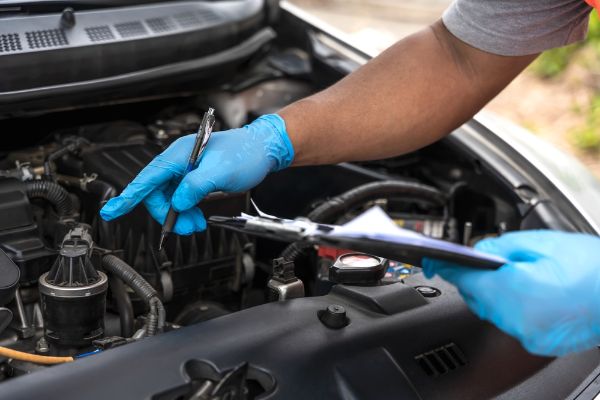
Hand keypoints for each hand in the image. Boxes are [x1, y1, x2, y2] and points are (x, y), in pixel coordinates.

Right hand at [100, 114, 293, 233]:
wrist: (264, 149)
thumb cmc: (245, 154)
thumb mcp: (220, 173)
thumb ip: (194, 188)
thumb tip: (177, 204)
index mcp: (180, 155)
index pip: (147, 179)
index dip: (127, 197)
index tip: (111, 211)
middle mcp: (180, 161)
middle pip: (157, 193)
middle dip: (167, 214)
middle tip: (185, 227)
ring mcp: (187, 169)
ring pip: (170, 198)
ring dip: (178, 214)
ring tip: (195, 224)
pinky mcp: (195, 177)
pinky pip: (182, 197)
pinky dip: (187, 209)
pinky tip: (197, 216)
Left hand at [423, 230, 599, 356]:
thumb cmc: (589, 267)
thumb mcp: (538, 243)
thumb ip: (497, 248)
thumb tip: (473, 253)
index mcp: (511, 291)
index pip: (461, 279)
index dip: (443, 267)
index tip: (430, 262)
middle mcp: (514, 318)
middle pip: (475, 295)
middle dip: (480, 277)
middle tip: (504, 262)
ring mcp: (525, 334)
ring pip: (492, 309)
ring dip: (499, 292)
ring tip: (528, 277)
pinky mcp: (537, 342)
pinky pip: (511, 321)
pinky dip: (516, 307)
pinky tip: (537, 294)